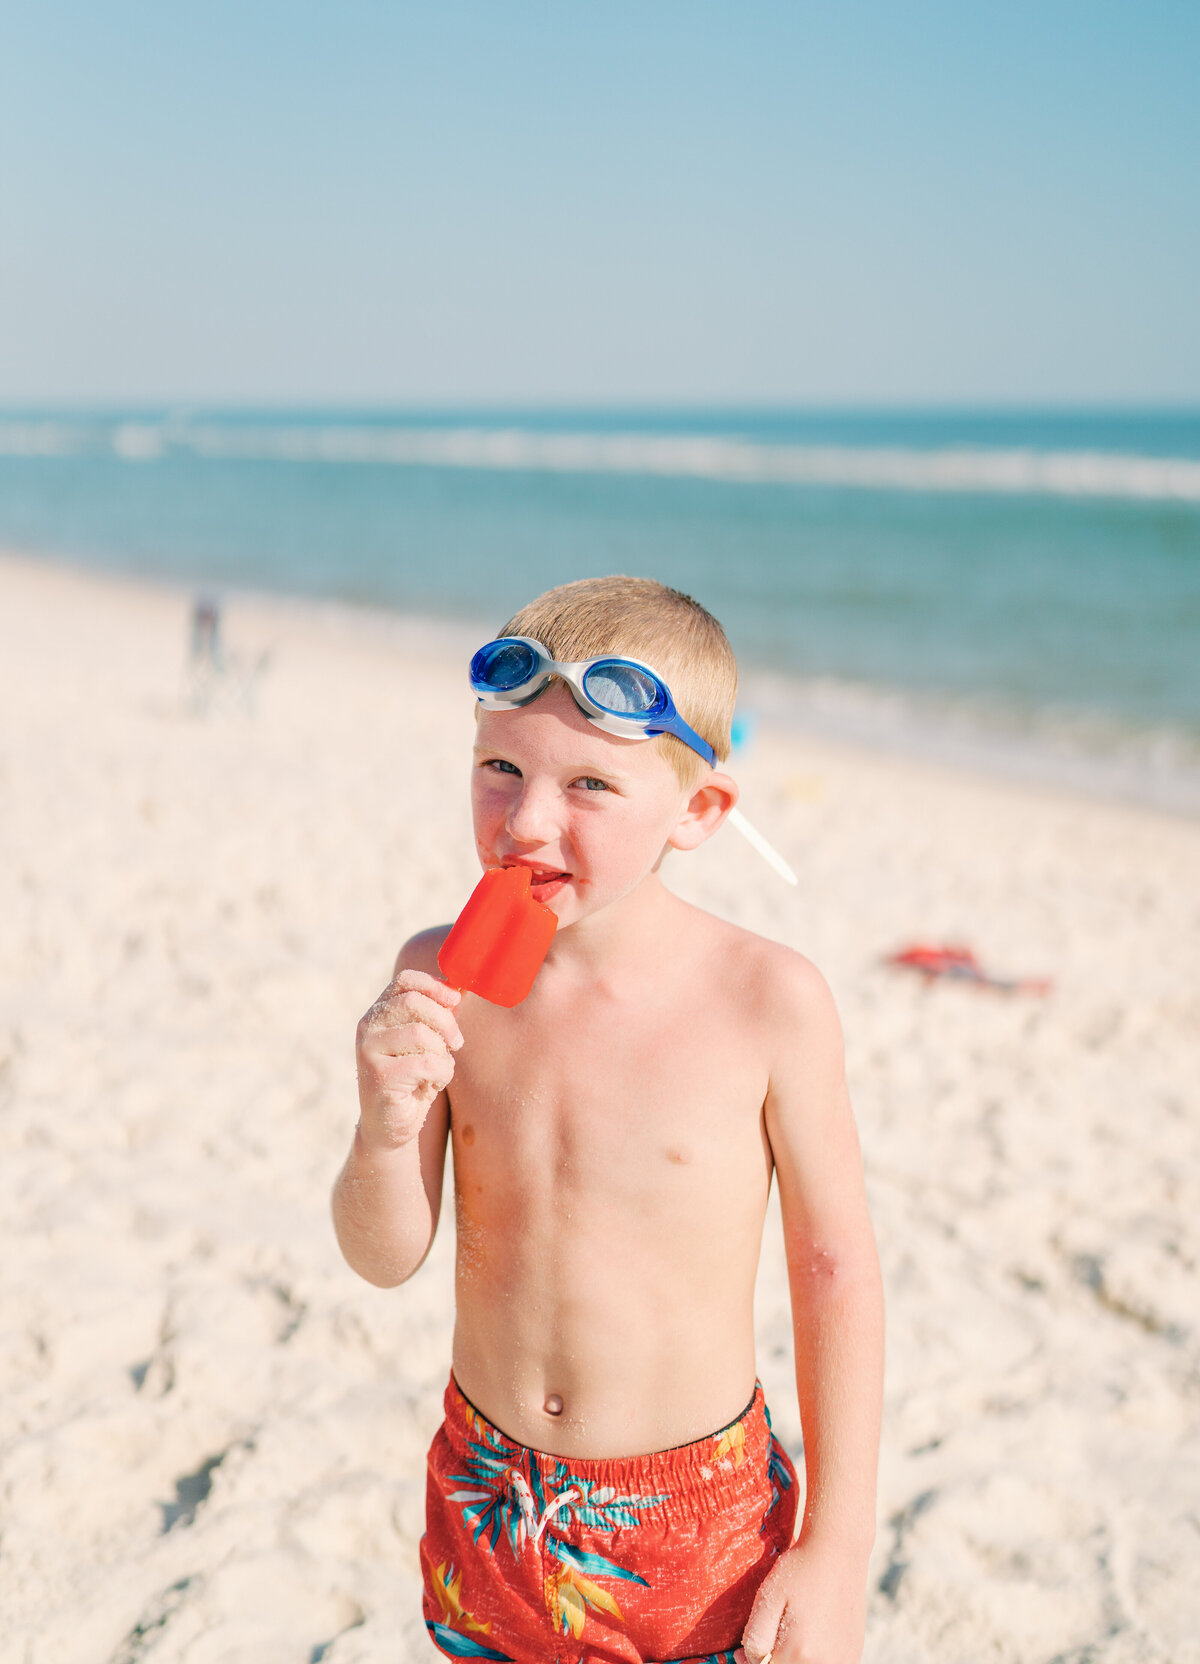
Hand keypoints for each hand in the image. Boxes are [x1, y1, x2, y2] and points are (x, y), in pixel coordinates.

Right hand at [355, 969, 463, 1149]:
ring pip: (422, 1034)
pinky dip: (441, 1075)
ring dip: (442, 1055)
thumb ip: (436, 1016)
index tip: (456, 1000)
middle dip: (445, 1021)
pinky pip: (426, 1063)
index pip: (405, 981)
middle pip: (414, 1002)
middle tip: (457, 1042)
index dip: (435, 986)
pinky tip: (432, 1086)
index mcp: (378, 1013)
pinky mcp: (379, 1076)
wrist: (391, 1126)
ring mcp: (369, 1051)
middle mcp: (368, 1027)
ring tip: (438, 1071)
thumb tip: (460, 988)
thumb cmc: (413, 1080)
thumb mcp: (425, 1042)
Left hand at [737, 1537, 866, 1663]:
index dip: (753, 1658)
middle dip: (774, 1657)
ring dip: (794, 1658)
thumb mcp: (766, 1599)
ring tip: (796, 1629)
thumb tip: (744, 1661)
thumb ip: (754, 1638)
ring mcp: (843, 1662)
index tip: (751, 1643)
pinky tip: (812, 1635)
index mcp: (799, 1653)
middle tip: (775, 1629)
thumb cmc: (799, 1571)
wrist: (838, 1552)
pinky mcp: (853, 1657)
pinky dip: (814, 1658)